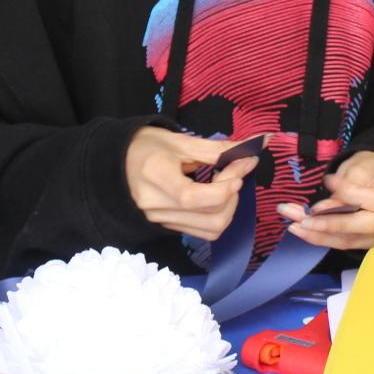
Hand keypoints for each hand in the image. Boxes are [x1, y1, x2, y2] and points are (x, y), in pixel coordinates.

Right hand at [126, 128, 256, 241]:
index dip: (224, 188)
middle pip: (210, 217)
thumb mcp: (181, 141)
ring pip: (212, 229)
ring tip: (225, 184)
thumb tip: (257, 143)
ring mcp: (161, 221)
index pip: (192, 197)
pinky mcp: (168, 228)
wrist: (116, 163)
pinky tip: (216, 197)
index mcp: (155, 177)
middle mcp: (156, 206)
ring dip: (230, 207)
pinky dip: (218, 216)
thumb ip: (219, 148)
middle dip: (233, 194)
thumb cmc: (146, 147)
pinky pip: (203, 232)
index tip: (241, 166)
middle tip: (235, 171)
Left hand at [277, 151, 373, 251]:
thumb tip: (324, 208)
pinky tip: (307, 231)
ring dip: (322, 235)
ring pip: (357, 239)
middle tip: (302, 219)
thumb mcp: (362, 164)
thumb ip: (346, 185)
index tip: (328, 182)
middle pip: (369, 226)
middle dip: (332, 224)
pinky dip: (327, 239)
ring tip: (296, 225)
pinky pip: (352, 243)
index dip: (350, 195)